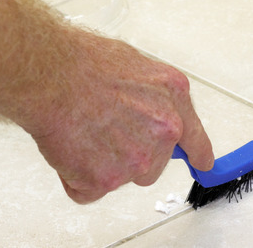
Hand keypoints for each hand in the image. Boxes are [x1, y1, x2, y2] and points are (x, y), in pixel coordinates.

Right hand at [15, 30, 213, 203]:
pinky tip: (70, 145)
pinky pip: (88, 190)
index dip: (198, 154)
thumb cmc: (83, 63)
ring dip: (101, 164)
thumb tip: (152, 112)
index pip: (195, 138)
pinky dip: (76, 176)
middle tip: (101, 127)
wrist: (49, 73)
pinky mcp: (106, 179)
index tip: (203, 165)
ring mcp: (137, 158)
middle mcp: (163, 131)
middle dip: (128, 153)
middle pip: (151, 164)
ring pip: (121, 177)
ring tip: (83, 131)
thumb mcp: (137, 66)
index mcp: (173, 99)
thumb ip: (154, 97)